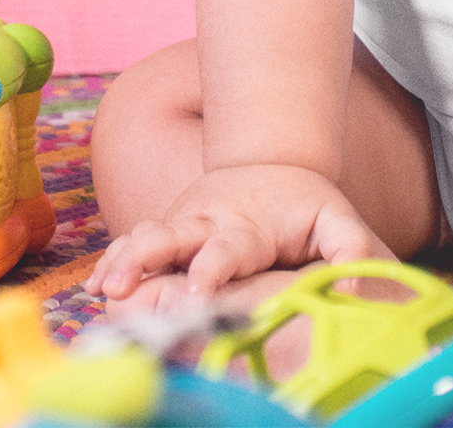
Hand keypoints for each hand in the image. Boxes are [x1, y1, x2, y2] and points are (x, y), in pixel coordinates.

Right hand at [85, 164, 390, 300]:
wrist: (271, 162)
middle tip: (121, 286)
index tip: (196, 290)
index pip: (226, 248)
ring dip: (120, 260)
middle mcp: (207, 221)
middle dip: (145, 260)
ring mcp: (183, 222)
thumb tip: (357, 283)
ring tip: (100, 287)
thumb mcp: (336, 219)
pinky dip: (112, 260)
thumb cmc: (305, 204)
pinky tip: (95, 285)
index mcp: (247, 225)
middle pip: (171, 237)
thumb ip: (351, 247)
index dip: (210, 268)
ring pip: (145, 236)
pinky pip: (133, 242)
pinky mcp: (167, 228)